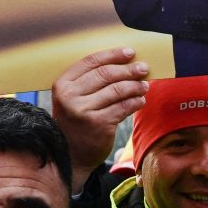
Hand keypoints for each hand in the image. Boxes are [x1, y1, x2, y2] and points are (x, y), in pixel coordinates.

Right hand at [51, 48, 148, 190]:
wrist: (69, 155)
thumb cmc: (74, 121)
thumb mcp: (71, 99)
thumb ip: (88, 82)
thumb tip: (122, 63)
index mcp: (62, 84)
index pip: (91, 61)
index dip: (113, 55)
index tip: (129, 52)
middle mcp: (70, 96)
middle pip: (106, 74)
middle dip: (128, 69)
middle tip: (143, 68)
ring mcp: (84, 110)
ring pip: (117, 90)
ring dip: (135, 86)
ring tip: (145, 86)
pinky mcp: (99, 124)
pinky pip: (123, 107)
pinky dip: (135, 102)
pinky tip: (140, 100)